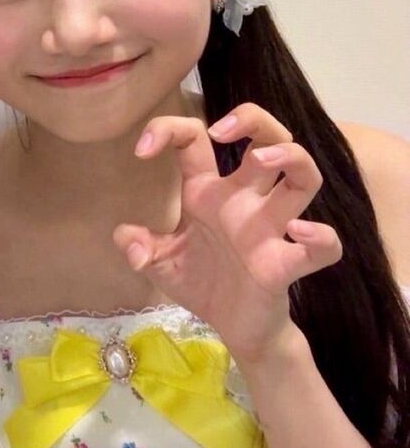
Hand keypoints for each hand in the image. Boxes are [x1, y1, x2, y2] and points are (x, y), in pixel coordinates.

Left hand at [113, 104, 341, 365]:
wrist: (233, 329)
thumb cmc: (202, 282)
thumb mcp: (160, 262)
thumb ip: (139, 246)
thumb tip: (125, 238)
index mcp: (208, 192)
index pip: (194, 140)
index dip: (169, 129)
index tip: (142, 150)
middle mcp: (245, 201)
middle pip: (268, 137)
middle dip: (252, 118)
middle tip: (221, 130)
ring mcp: (271, 229)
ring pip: (304, 177)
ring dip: (290, 157)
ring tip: (262, 159)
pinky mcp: (287, 265)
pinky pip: (323, 247)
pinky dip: (319, 237)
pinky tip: (297, 232)